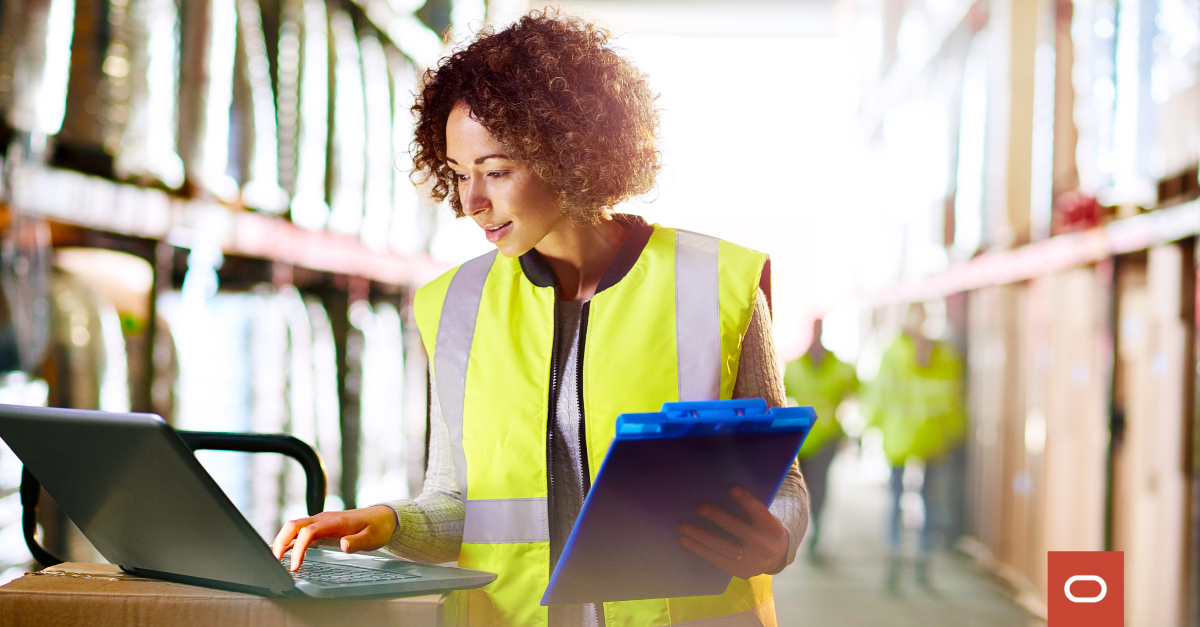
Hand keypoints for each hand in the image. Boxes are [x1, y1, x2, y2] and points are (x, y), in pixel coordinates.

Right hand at [272, 505, 398, 570]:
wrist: (382, 517)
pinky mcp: (320, 527)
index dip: (299, 548)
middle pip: (293, 526)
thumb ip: (358, 541)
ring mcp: (320, 522)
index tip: (295, 566)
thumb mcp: (373, 537)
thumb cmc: (377, 527)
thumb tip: (344, 545)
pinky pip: (299, 532)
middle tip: (275, 562)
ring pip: (293, 528)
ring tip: (275, 560)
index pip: (308, 532)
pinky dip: (289, 542)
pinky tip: (285, 554)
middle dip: (280, 542)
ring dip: (282, 541)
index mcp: (334, 521)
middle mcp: (323, 519)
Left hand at [679, 487, 788, 578]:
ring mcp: (751, 561)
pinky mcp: (739, 571)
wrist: (776, 559)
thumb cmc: (765, 531)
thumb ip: (751, 511)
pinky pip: (717, 559)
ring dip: (701, 536)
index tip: (733, 489)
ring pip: (724, 547)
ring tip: (684, 528)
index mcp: (772, 529)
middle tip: (700, 508)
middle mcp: (764, 546)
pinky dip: (700, 549)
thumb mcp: (766, 520)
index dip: (747, 502)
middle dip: (719, 518)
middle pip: (739, 530)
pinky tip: (686, 541)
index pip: (760, 513)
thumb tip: (721, 494)